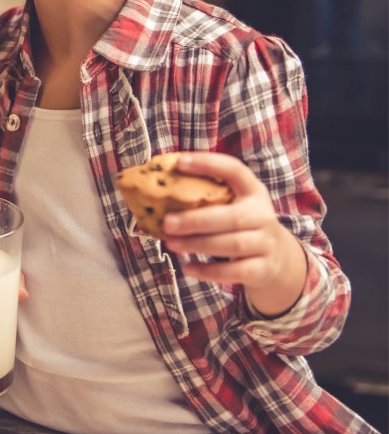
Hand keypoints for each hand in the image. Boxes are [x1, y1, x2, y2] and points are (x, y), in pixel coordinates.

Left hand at [162, 152, 307, 313]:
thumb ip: (206, 198)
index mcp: (252, 191)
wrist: (278, 258)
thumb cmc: (241, 224)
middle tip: (167, 223)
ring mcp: (265, 243)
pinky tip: (188, 268)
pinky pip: (235, 271)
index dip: (208, 164)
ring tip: (171, 243)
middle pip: (231, 217)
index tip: (179, 162)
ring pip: (232, 244)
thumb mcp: (232, 205)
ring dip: (198, 244)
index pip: (234, 170)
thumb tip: (154, 192)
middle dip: (195, 220)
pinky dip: (209, 271)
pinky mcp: (262, 269)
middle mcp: (262, 215)